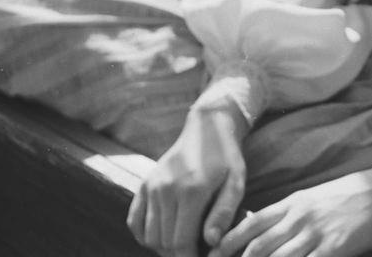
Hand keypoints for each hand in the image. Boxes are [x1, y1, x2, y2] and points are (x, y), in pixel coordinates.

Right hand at [127, 104, 248, 256]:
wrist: (207, 128)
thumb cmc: (226, 158)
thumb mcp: (236, 182)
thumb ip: (224, 212)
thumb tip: (211, 241)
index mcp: (192, 191)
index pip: (181, 242)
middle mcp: (166, 189)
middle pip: (164, 242)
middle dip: (178, 254)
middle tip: (195, 250)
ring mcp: (152, 186)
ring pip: (149, 236)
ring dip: (163, 247)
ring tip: (182, 242)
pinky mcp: (144, 184)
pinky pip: (135, 222)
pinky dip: (145, 235)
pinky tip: (163, 233)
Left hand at [209, 164, 371, 256]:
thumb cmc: (345, 196)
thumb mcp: (310, 198)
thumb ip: (283, 213)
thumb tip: (250, 223)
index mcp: (292, 203)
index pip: (250, 225)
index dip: (226, 243)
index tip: (209, 255)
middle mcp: (299, 218)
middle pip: (258, 248)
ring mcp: (316, 236)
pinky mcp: (334, 251)